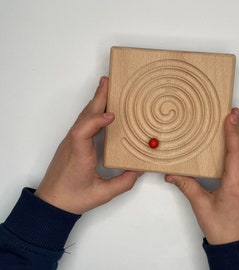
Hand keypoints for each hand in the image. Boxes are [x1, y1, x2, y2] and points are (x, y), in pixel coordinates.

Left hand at [35, 77, 142, 214]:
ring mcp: (71, 142)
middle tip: (108, 81)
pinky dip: (93, 111)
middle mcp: (73, 144)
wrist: (51, 203)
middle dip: (98, 97)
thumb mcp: (102, 194)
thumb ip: (124, 182)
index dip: (97, 120)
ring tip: (106, 88)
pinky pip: (83, 122)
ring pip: (83, 117)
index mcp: (79, 155)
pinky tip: (100, 109)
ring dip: (95, 102)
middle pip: (84, 116)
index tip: (112, 115)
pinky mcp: (72, 143)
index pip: (83, 131)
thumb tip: (139, 169)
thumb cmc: (72, 198)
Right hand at [165, 108, 238, 244]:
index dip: (233, 133)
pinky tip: (234, 149)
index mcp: (236, 186)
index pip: (236, 153)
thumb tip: (171, 173)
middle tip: (232, 113)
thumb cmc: (220, 228)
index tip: (232, 116)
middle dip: (237, 131)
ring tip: (232, 125)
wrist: (236, 246)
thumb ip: (187, 186)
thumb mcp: (201, 206)